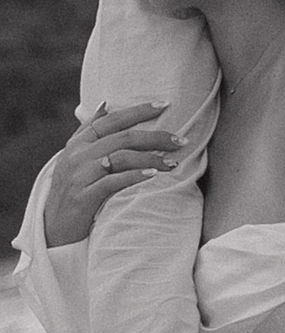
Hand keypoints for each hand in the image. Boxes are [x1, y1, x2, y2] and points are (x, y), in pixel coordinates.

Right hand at [44, 100, 186, 246]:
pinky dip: (135, 176)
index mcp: (78, 143)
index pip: (111, 120)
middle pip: (123, 137)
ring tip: (173, 163)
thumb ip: (89, 133)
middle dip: (155, 137)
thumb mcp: (75, 158)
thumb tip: (105, 105)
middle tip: (180, 141)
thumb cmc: (72, 191)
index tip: (165, 105)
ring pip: (121, 158)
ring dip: (151, 158)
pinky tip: (153, 175)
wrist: (55, 227)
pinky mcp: (84, 196)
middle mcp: (78, 155)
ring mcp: (80, 175)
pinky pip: (113, 181)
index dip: (138, 111)